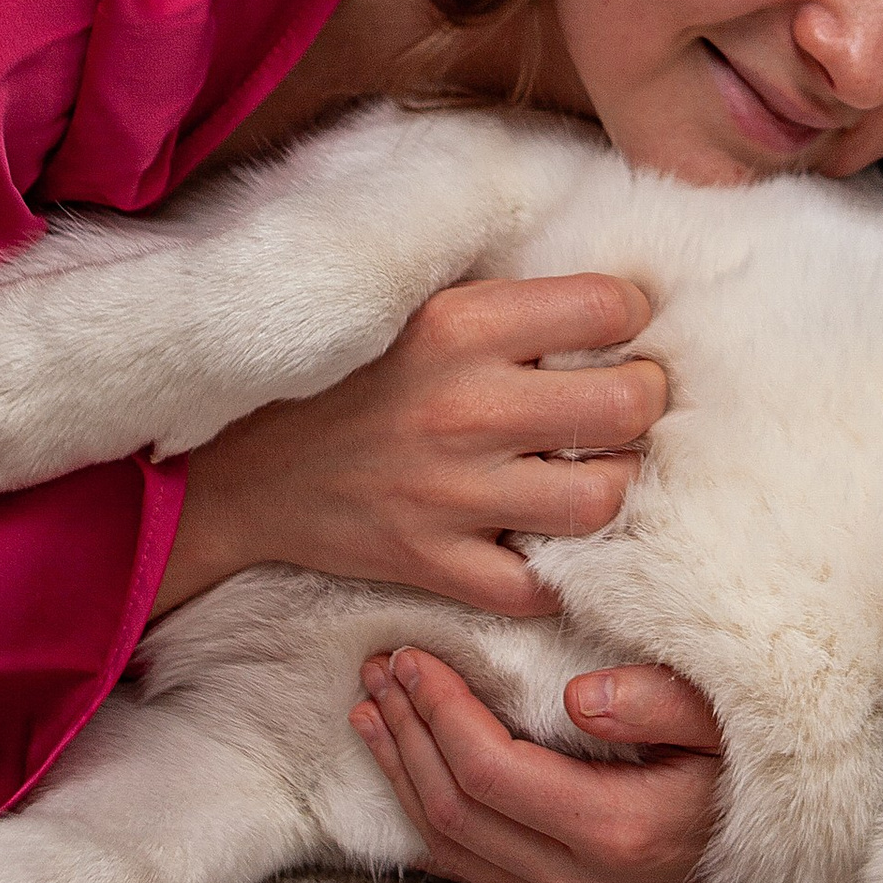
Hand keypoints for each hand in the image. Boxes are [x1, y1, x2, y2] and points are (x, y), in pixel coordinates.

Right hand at [152, 273, 664, 618]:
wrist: (238, 468)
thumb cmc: (344, 377)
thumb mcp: (419, 305)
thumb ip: (508, 302)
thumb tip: (615, 295)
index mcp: (462, 324)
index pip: (609, 307)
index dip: (632, 315)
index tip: (620, 327)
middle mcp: (465, 407)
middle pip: (627, 406)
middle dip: (644, 400)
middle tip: (624, 400)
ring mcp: (451, 494)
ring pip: (600, 501)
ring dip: (611, 486)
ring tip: (592, 469)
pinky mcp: (434, 564)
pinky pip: (538, 586)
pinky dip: (553, 571)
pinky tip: (543, 539)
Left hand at [351, 648, 724, 882]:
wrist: (792, 840)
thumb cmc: (758, 760)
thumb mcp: (729, 716)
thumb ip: (659, 699)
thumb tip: (576, 697)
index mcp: (617, 829)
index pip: (492, 772)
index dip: (440, 713)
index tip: (413, 656)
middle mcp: (583, 881)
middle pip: (458, 809)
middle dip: (408, 733)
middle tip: (379, 670)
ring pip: (452, 844)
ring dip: (402, 772)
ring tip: (372, 710)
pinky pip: (471, 869)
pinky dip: (423, 815)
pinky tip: (400, 771)